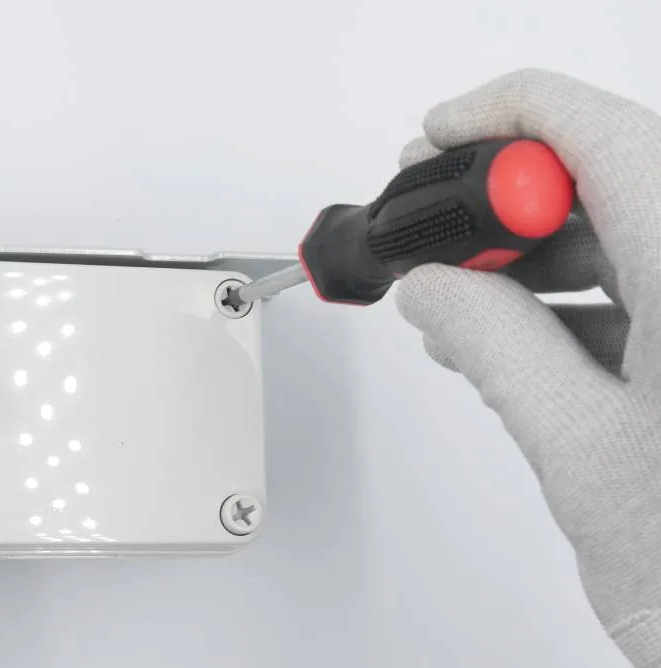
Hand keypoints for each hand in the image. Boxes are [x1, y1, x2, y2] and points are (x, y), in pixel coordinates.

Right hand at [395, 68, 660, 665]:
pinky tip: (516, 334)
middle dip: (506, 199)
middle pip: (609, 174)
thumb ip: (495, 347)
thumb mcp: (581, 451)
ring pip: (626, 231)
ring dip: (536, 255)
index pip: (592, 129)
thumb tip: (433, 288)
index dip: (498, 120)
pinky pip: (644, 285)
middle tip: (436, 238)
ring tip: (459, 298)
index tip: (435, 146)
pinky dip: (574, 299)